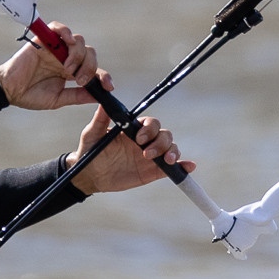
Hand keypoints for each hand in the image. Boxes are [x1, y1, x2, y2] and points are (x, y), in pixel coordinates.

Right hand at [0, 22, 107, 109]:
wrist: (10, 91)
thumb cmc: (31, 96)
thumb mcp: (59, 99)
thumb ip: (78, 96)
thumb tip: (98, 96)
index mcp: (71, 71)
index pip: (94, 69)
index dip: (104, 76)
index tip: (109, 87)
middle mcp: (66, 57)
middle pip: (90, 53)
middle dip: (89, 67)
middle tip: (78, 80)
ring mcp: (56, 48)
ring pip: (79, 41)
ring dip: (78, 55)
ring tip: (67, 70)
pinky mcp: (44, 39)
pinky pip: (58, 27)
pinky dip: (66, 31)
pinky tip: (68, 42)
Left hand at [70, 106, 191, 193]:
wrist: (90, 175)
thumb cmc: (90, 151)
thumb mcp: (92, 134)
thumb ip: (99, 120)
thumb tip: (103, 103)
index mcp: (134, 129)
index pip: (150, 123)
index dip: (149, 129)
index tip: (139, 139)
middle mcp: (145, 141)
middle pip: (164, 135)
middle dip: (160, 142)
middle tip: (146, 153)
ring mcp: (151, 156)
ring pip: (170, 148)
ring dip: (172, 152)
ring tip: (165, 161)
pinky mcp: (153, 171)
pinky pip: (172, 168)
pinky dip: (183, 166)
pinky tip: (189, 167)